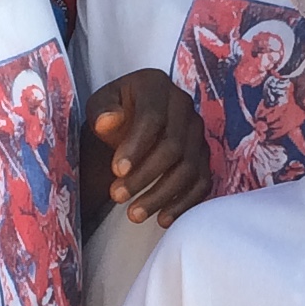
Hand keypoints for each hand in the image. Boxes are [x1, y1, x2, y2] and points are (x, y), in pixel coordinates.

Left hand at [87, 68, 210, 224]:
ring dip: (162, 195)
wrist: (131, 121)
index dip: (136, 146)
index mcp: (157, 86)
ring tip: (134, 214)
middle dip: (144, 176)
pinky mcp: (204, 156)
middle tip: (116, 197)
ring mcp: (198, 132)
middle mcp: (184, 106)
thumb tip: (107, 121)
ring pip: (189, 168)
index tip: (116, 171)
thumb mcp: (100, 106)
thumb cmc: (113, 112)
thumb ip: (102, 111)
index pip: (153, 117)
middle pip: (173, 147)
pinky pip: (202, 182)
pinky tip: (162, 219)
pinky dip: (185, 203)